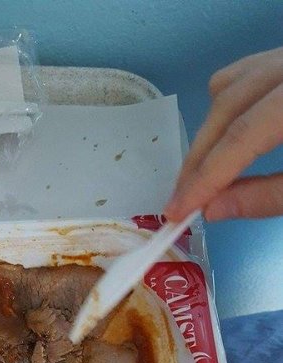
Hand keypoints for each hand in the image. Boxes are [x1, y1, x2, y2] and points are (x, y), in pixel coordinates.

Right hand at [164, 48, 282, 221]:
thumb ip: (267, 197)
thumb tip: (213, 209)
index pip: (239, 138)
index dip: (205, 178)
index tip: (177, 212)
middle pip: (227, 109)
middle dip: (199, 159)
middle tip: (180, 200)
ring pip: (229, 86)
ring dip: (209, 131)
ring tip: (200, 173)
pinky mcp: (282, 63)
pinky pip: (243, 74)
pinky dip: (226, 105)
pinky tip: (224, 135)